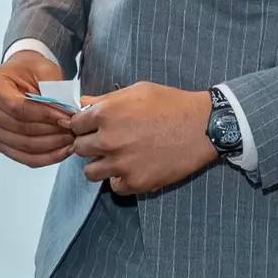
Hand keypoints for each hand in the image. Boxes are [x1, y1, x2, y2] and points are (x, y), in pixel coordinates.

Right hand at [0, 50, 75, 167]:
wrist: (19, 76)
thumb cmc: (29, 70)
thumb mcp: (43, 70)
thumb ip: (54, 90)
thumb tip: (67, 115)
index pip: (18, 108)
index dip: (45, 115)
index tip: (68, 118)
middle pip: (21, 129)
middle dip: (52, 132)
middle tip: (76, 130)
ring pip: (24, 146)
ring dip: (52, 146)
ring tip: (72, 140)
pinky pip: (24, 157)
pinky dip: (46, 157)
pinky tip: (63, 151)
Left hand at [69, 82, 216, 195]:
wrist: (203, 127)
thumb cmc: (171, 104)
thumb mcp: (136, 91)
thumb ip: (106, 99)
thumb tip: (82, 104)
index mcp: (106, 114)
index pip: (75, 124)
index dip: (83, 125)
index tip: (91, 127)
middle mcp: (108, 140)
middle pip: (79, 149)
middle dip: (89, 144)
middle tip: (105, 142)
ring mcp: (121, 164)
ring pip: (90, 172)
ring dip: (100, 165)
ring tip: (116, 158)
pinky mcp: (136, 182)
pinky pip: (114, 187)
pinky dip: (120, 180)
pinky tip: (132, 169)